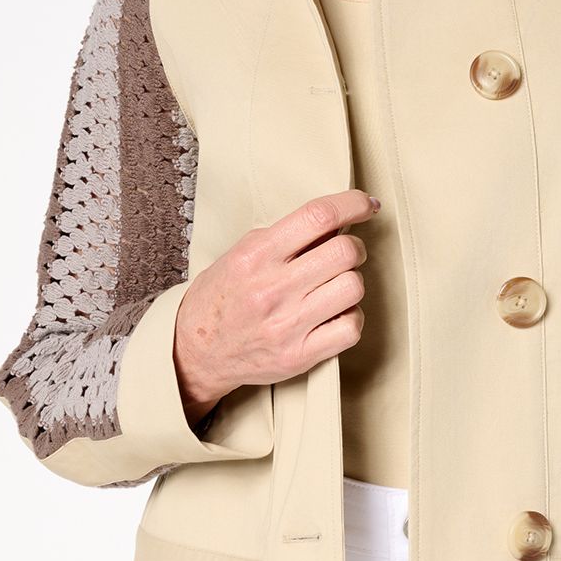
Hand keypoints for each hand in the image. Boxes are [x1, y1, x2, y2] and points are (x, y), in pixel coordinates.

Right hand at [172, 188, 378, 420]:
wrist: (196, 351)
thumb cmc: (222, 297)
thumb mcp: (243, 252)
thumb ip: (285, 236)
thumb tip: (337, 221)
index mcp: (257, 256)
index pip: (318, 217)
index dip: (352, 204)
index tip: (364, 204)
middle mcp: (273, 289)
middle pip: (345, 251)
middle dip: (354, 246)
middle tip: (344, 252)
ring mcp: (287, 325)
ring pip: (353, 287)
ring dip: (351, 281)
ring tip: (334, 285)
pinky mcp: (299, 356)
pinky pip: (351, 328)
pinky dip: (351, 316)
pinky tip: (334, 313)